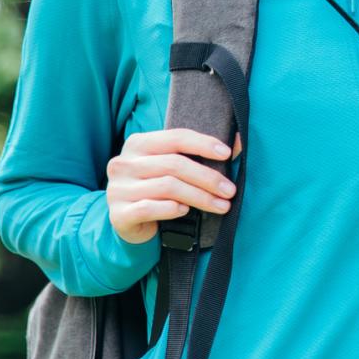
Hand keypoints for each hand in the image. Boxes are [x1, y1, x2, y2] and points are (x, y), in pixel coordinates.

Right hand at [106, 129, 242, 244]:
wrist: (128, 222)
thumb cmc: (156, 189)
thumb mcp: (172, 168)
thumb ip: (199, 154)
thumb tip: (240, 142)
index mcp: (137, 144)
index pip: (175, 137)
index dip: (203, 143)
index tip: (227, 154)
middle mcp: (123, 163)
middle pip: (175, 164)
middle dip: (208, 178)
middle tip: (229, 190)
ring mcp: (118, 188)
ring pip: (168, 187)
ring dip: (200, 197)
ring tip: (221, 205)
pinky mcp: (118, 213)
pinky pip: (150, 208)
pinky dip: (171, 209)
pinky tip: (185, 211)